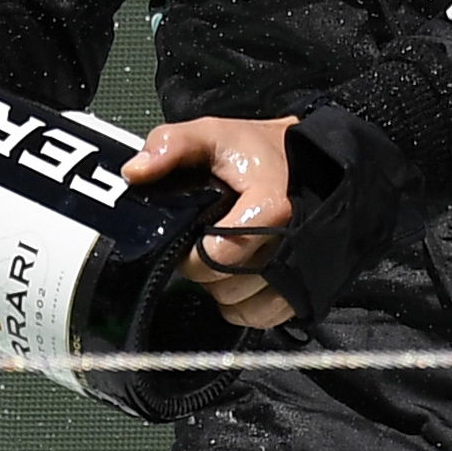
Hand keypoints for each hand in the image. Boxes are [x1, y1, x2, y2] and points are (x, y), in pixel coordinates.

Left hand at [124, 116, 302, 328]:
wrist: (315, 163)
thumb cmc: (259, 151)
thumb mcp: (213, 133)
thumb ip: (172, 145)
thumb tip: (135, 172)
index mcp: (271, 206)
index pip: (219, 255)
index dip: (191, 253)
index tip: (187, 236)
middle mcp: (294, 244)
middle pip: (228, 285)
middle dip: (204, 269)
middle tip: (203, 242)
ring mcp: (305, 271)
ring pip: (244, 307)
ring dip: (224, 289)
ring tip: (223, 256)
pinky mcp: (309, 289)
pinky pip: (264, 317)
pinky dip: (245, 304)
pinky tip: (240, 276)